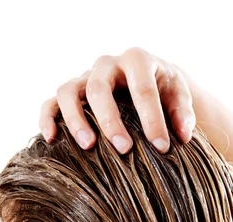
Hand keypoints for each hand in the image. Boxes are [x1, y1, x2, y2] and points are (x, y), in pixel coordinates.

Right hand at [39, 47, 195, 153]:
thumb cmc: (165, 91)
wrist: (148, 83)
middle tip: (124, 149)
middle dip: (111, 121)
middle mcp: (107, 65)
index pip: (143, 88)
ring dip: (75, 120)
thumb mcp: (180, 97)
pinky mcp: (72, 93)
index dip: (152, 119)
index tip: (161, 146)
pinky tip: (52, 139)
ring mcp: (85, 77)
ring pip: (69, 91)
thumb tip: (182, 136)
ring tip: (88, 147)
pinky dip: (48, 118)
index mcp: (137, 61)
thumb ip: (184, 114)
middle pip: (99, 87)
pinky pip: (51, 102)